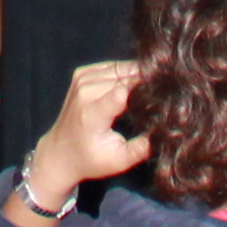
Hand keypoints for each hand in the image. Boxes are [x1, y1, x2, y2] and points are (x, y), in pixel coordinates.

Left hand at [19, 57, 153, 214]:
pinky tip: (136, 82)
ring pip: (120, 68)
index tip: (167, 93)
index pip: (124, 90)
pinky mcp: (82, 73)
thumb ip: (143, 147)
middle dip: (147, 80)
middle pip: (125, 76)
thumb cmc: (91, 159)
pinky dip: (125, 71)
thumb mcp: (119, 160)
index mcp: (92, 112)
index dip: (147, 88)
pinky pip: (111, 66)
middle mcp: (85, 91)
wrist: (60, 151)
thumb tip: (166, 129)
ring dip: (138, 74)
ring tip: (155, 86)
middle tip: (166, 90)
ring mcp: (81, 79)